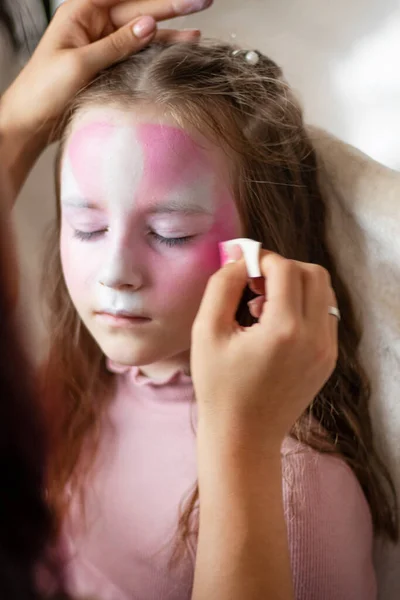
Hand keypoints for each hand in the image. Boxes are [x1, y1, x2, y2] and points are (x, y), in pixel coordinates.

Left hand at [1, 0, 208, 141]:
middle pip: (139, 12)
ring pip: (142, 35)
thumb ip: (116, 44)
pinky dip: (156, 54)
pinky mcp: (107, 66)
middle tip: (203, 2)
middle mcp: (94, 24)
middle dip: (171, 8)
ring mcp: (102, 45)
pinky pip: (136, 56)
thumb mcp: (80, 63)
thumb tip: (149, 25)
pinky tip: (176, 50)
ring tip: (196, 36)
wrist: (31, 121)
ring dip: (169, 36)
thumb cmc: (43, 89)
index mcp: (82, 12)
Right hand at [191, 250, 337, 454]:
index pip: (286, 269)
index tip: (242, 268)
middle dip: (282, 269)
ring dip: (295, 286)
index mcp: (285, 330)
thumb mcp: (206, 332)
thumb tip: (239, 258)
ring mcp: (326, 350)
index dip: (262, 260)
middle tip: (254, 286)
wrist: (244, 436)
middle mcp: (315, 337)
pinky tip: (275, 325)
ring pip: (323, 292)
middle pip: (313, 274)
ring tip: (263, 307)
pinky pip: (324, 314)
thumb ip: (221, 286)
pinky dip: (303, 307)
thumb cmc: (219, 387)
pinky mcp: (327, 359)